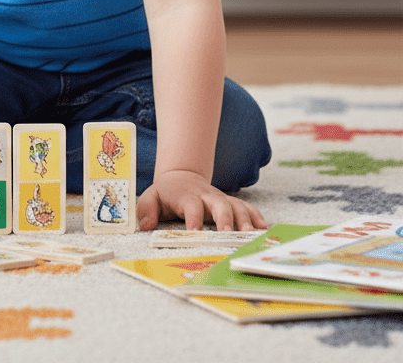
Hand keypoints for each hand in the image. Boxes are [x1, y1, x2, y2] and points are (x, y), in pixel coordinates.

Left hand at [137, 170, 266, 230]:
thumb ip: (146, 209)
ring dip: (244, 219)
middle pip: (218, 203)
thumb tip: (146, 224)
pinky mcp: (231, 202)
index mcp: (186, 196)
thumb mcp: (151, 197)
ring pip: (235, 205)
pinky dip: (256, 217)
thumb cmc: (167, 192)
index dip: (194, 218)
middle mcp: (206, 196)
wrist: (181, 175)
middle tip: (228, 234)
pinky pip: (247, 208)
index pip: (191, 205)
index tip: (195, 232)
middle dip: (225, 218)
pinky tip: (264, 229)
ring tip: (250, 235)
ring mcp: (220, 198)